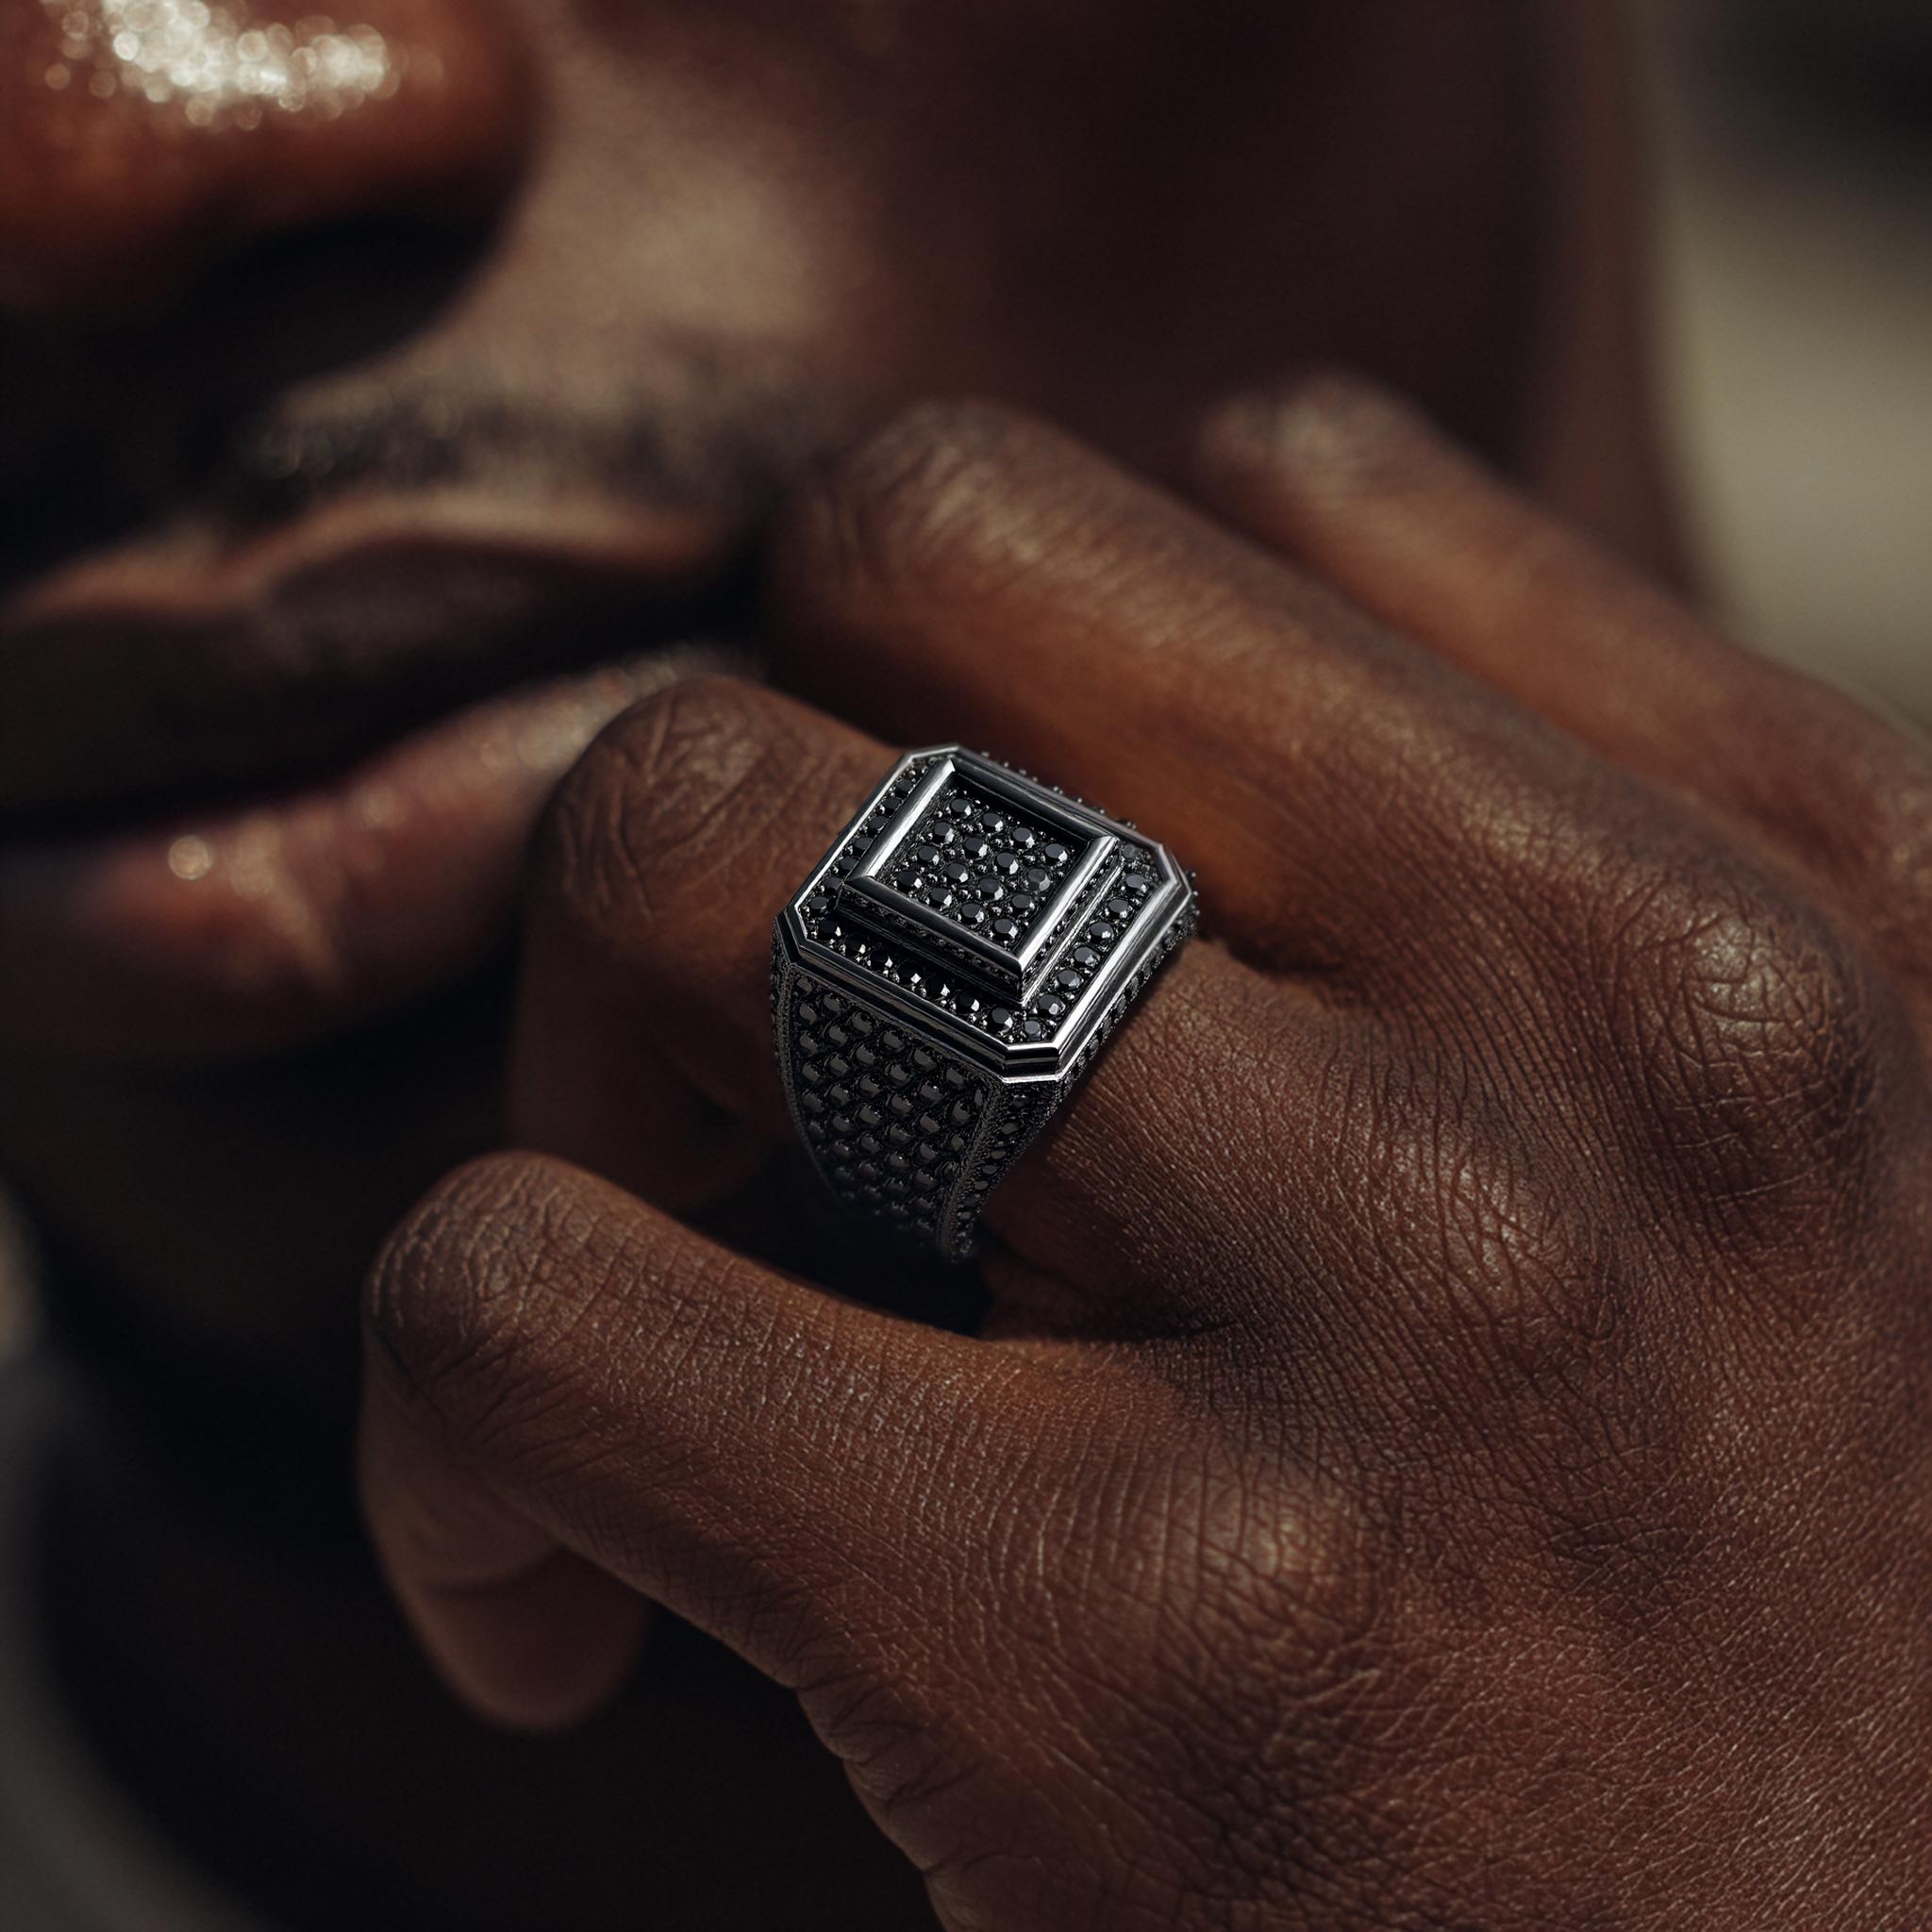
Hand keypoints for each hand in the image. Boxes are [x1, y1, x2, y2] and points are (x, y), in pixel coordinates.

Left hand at [358, 381, 1931, 1928]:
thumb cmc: (1758, 1648)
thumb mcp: (1760, 1166)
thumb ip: (1500, 895)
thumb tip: (1113, 683)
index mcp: (1807, 873)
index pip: (1265, 467)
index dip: (1035, 661)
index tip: (982, 909)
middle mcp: (1645, 1019)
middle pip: (918, 543)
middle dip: (771, 744)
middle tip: (740, 1054)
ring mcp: (1411, 1300)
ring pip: (682, 834)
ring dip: (575, 1046)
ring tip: (646, 1288)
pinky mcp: (1138, 1647)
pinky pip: (534, 1291)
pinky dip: (448, 1416)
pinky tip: (554, 1595)